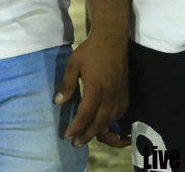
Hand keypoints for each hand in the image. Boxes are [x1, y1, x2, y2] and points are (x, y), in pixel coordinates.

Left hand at [54, 30, 127, 147]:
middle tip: (75, 143)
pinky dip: (109, 122)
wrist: (112, 39)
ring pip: (109, 121)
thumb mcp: (73, 64)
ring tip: (86, 136)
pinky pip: (118, 114)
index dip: (76, 128)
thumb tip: (58, 102)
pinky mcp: (125, 94)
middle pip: (98, 123)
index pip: (85, 115)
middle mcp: (110, 96)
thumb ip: (67, 85)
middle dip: (86, 135)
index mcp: (96, 89)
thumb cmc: (90, 50)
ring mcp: (120, 96)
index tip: (67, 136)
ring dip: (98, 131)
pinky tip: (102, 124)